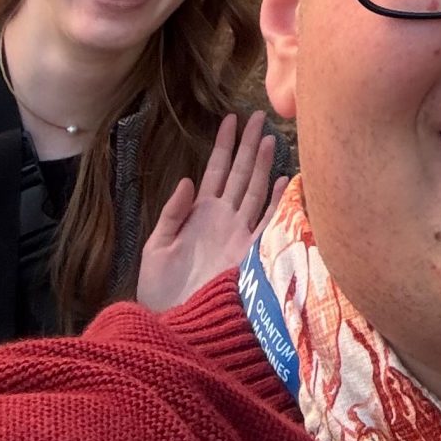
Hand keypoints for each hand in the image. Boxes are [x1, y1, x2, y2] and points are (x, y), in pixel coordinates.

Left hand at [136, 110, 281, 311]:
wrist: (176, 324)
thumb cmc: (161, 290)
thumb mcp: (156, 248)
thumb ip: (173, 214)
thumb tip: (189, 180)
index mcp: (199, 214)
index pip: (215, 170)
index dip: (223, 145)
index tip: (231, 119)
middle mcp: (223, 218)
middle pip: (239, 173)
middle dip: (248, 145)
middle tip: (259, 116)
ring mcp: (238, 233)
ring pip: (254, 190)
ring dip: (262, 165)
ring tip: (269, 138)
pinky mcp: (250, 252)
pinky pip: (268, 221)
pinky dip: (276, 201)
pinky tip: (284, 180)